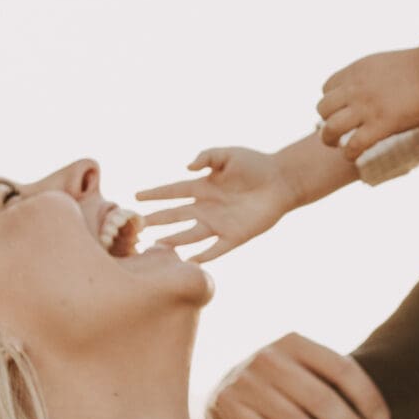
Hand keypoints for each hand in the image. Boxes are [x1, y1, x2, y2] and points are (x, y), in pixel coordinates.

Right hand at [136, 147, 299, 261]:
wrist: (282, 180)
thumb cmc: (255, 164)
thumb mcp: (228, 155)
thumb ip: (207, 157)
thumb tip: (187, 167)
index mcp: (203, 187)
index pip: (172, 192)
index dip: (155, 194)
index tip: (136, 197)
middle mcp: (207, 207)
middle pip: (176, 216)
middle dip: (157, 220)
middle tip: (138, 226)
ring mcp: (219, 223)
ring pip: (190, 235)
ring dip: (174, 241)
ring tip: (156, 247)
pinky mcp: (235, 236)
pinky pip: (216, 249)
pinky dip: (204, 257)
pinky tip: (190, 263)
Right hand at [210, 332, 391, 418]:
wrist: (222, 386)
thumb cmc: (278, 383)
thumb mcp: (302, 369)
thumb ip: (332, 382)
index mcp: (295, 343)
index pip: (341, 369)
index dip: (367, 397)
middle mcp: (268, 357)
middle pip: (321, 398)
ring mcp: (245, 382)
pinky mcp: (225, 406)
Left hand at [317, 46, 418, 159]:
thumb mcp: (385, 64)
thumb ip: (371, 77)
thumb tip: (372, 87)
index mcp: (356, 71)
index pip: (326, 88)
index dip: (331, 102)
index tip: (341, 110)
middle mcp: (356, 89)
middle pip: (322, 109)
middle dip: (326, 121)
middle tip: (336, 131)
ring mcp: (366, 107)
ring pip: (331, 128)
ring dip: (330, 140)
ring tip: (336, 146)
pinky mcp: (381, 124)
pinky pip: (353, 145)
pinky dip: (349, 153)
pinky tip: (354, 156)